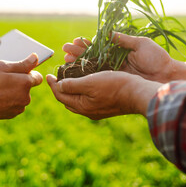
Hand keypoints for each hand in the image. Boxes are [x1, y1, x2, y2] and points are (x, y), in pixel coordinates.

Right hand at [0, 53, 42, 125]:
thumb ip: (22, 63)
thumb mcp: (2, 66)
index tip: (17, 72)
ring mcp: (20, 107)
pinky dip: (9, 101)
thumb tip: (36, 58)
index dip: (28, 72)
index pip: (37, 77)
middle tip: (2, 79)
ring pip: (21, 96)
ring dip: (14, 92)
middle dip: (19, 82)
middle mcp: (26, 96)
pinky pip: (15, 104)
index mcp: (25, 82)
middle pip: (28, 86)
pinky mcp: (13, 114)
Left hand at [47, 71, 161, 118]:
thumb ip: (72, 85)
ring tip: (68, 79)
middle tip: (56, 77)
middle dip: (59, 89)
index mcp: (81, 106)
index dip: (52, 84)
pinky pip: (86, 100)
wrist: (138, 94)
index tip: (48, 75)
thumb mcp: (90, 82)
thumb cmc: (114, 86)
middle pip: (67, 100)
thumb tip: (58, 86)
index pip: (60, 95)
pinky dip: (81, 92)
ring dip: (70, 90)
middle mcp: (87, 111)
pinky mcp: (104, 107)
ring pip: (77, 101)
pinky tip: (84, 84)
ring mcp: (96, 111)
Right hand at [62, 34, 173, 82]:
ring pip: (91, 68)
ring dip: (78, 63)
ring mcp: (114, 74)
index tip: (75, 40)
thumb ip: (123, 39)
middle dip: (77, 53)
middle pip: (91, 58)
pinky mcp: (115, 83)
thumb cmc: (156, 59)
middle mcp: (114, 64)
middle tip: (64, 49)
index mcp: (119, 53)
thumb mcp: (140, 44)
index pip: (98, 48)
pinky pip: (98, 79)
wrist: (166, 76)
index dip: (86, 45)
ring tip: (66, 58)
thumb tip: (107, 33)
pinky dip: (86, 76)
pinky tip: (75, 73)